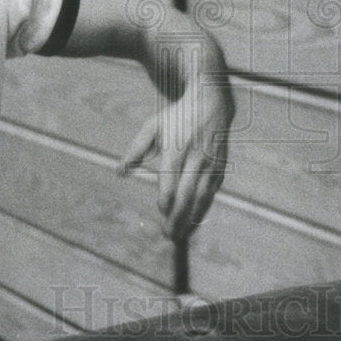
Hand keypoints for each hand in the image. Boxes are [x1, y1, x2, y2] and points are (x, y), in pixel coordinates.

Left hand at [119, 79, 233, 239]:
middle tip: (169, 236)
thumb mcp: (153, 126)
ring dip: (193, 219)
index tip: (161, 213)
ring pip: (202, 197)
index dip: (166, 201)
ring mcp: (210, 164)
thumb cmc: (177, 117)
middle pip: (187, 195)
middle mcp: (195, 159)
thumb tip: (119, 172)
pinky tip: (196, 220)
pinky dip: (204, 208)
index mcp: (176, 150)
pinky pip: (212, 192)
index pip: (170, 183)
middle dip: (178, 218)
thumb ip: (136, 149)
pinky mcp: (220, 167)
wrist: (210, 104)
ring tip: (182, 235)